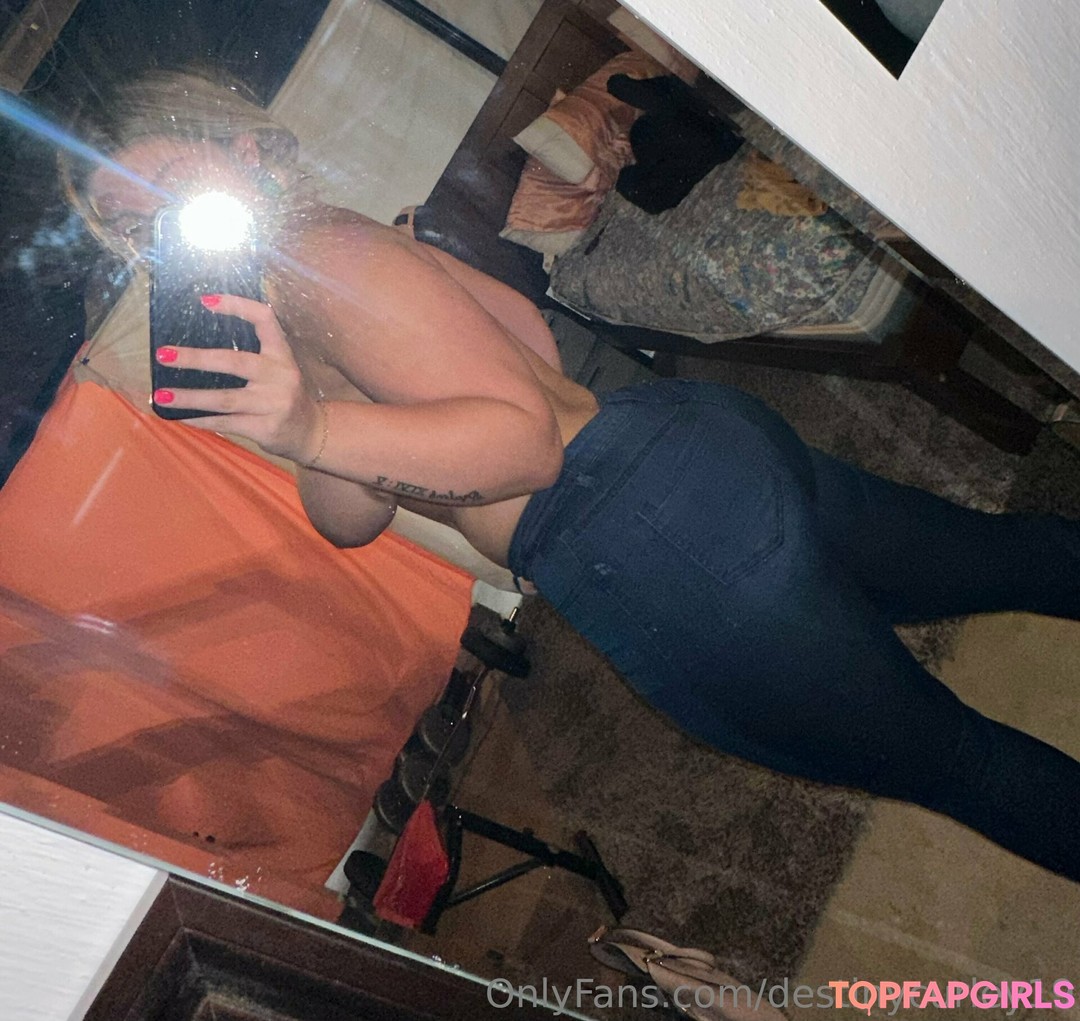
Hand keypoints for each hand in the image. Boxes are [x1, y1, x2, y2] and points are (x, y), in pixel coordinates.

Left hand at [153, 294, 323, 463]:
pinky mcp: (267, 428)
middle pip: (234, 362)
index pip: (265, 319)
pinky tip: (181, 417)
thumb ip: (250, 357)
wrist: (311, 432)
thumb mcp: (277, 370)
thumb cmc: (283, 396)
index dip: (237, 306)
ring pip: (225, 399)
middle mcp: (281, 376)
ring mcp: (275, 404)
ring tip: (161, 396)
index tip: (205, 301)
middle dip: (196, 358)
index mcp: (282, 354)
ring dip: (190, 397)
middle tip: (163, 355)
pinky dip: (201, 421)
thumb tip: (194, 351)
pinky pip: (227, 423)